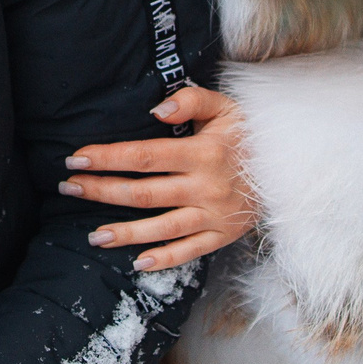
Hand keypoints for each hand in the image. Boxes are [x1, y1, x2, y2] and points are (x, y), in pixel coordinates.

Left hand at [58, 84, 257, 269]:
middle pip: (143, 193)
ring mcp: (214, 215)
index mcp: (203, 152)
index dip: (107, 158)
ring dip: (124, 232)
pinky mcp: (223, 236)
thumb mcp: (226, 107)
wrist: (293, 168)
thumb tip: (157, 110)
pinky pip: (189, 251)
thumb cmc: (250, 134)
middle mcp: (206, 186)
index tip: (77, 159)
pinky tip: (137, 262)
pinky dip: (164, 259)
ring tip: (93, 235)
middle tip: (69, 188)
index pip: (144, 156)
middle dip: (102, 191)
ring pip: (161, 227)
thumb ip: (191, 101)